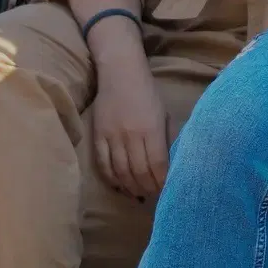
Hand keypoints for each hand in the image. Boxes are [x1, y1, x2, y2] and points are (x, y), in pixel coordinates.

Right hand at [89, 47, 169, 198]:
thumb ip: (166, 138)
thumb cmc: (147, 91)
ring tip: (140, 194)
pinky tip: (120, 186)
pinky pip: (103, 165)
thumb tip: (170, 163)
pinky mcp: (98, 136)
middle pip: (139, 172)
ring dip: (131, 187)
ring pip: (121, 172)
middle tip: (155, 196)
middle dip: (149, 188)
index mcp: (152, 129)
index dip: (162, 181)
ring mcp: (112, 137)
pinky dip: (112, 179)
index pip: (157, 165)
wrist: (119, 72)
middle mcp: (131, 135)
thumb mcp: (164, 113)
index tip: (168, 190)